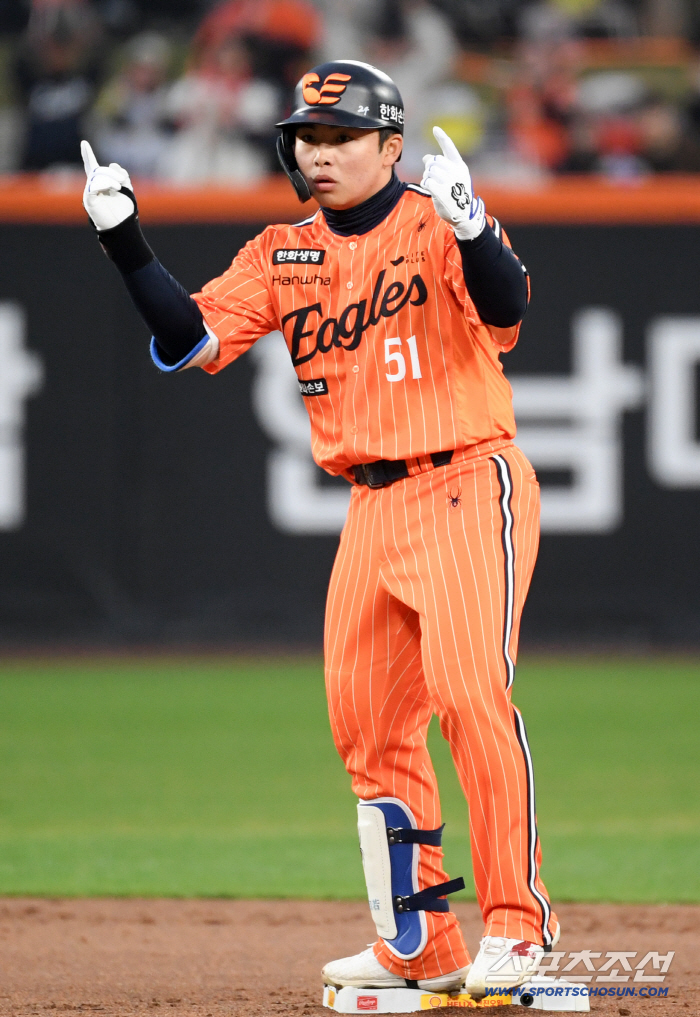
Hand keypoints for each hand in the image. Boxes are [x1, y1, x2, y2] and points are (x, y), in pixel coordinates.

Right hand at [81, 140, 134, 231]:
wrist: (122, 227)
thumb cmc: (124, 211)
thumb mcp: (127, 189)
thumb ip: (123, 176)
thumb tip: (113, 164)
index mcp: (101, 184)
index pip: (92, 166)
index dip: (88, 155)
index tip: (84, 143)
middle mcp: (93, 187)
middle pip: (98, 170)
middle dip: (112, 173)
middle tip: (122, 181)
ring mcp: (90, 193)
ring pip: (96, 176)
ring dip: (109, 179)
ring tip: (119, 187)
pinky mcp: (89, 200)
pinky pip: (93, 186)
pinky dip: (103, 184)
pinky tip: (112, 189)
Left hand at [421, 126, 484, 240]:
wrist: (463, 214)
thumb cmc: (455, 195)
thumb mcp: (452, 179)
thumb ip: (441, 167)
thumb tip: (426, 157)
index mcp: (460, 166)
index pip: (449, 148)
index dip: (442, 138)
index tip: (435, 129)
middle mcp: (456, 171)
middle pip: (434, 161)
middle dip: (430, 169)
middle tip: (434, 178)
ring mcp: (449, 181)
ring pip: (429, 171)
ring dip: (427, 178)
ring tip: (434, 185)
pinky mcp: (441, 191)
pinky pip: (427, 181)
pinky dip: (426, 185)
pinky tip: (431, 189)